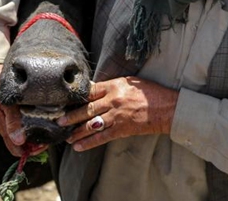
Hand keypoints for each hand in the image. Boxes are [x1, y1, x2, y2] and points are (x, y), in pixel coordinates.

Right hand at [0, 64, 47, 156]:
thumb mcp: (5, 104)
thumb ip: (12, 121)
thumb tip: (19, 141)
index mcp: (3, 128)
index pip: (17, 150)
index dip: (31, 152)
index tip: (44, 145)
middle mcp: (6, 127)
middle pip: (22, 146)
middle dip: (36, 146)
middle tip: (49, 139)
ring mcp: (9, 122)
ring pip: (24, 136)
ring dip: (35, 137)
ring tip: (48, 131)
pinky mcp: (13, 115)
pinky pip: (24, 126)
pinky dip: (34, 128)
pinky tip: (43, 121)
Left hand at [56, 76, 178, 151]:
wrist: (167, 108)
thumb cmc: (150, 93)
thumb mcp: (130, 82)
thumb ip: (112, 86)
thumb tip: (94, 90)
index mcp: (114, 86)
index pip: (90, 91)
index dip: (77, 97)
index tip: (66, 101)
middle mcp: (113, 100)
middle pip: (87, 109)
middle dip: (71, 116)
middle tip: (59, 121)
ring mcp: (117, 116)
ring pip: (91, 125)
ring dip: (77, 131)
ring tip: (66, 135)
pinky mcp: (122, 129)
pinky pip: (101, 137)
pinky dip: (88, 142)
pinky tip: (78, 146)